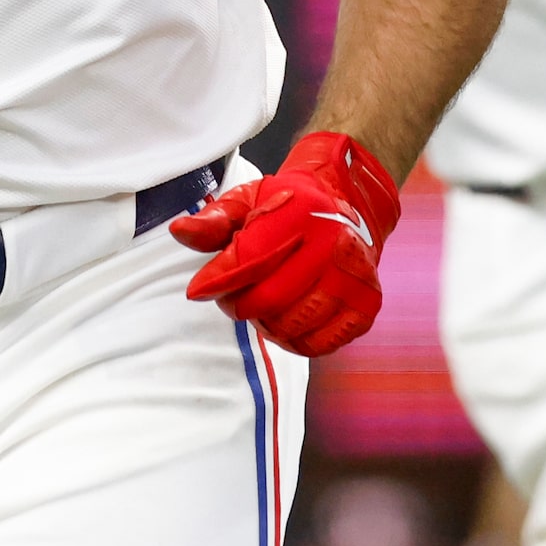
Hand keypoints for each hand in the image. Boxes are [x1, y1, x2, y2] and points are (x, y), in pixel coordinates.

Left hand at [169, 132, 400, 357]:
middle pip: (269, 301)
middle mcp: (333, 248)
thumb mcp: (247, 201)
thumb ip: (213, 220)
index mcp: (300, 217)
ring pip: (292, 326)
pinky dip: (295, 340)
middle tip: (232, 297)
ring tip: (261, 305)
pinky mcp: (365, 308)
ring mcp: (353, 281)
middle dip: (239, 305)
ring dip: (266, 324)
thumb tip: (179, 231)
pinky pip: (319, 344)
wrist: (346, 209)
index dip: (218, 281)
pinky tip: (287, 320)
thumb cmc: (287, 208)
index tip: (199, 290)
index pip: (250, 261)